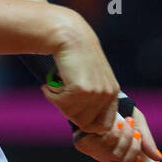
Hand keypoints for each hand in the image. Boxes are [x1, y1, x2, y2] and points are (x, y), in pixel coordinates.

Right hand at [42, 11, 119, 133]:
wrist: (69, 36)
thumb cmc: (76, 56)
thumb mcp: (91, 79)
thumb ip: (92, 99)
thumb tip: (84, 123)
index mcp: (112, 93)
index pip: (103, 125)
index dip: (85, 123)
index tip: (71, 111)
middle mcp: (108, 94)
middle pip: (85, 124)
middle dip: (68, 112)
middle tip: (60, 95)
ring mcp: (96, 93)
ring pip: (71, 115)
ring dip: (58, 101)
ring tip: (55, 85)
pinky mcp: (81, 89)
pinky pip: (61, 104)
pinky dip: (51, 94)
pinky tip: (49, 82)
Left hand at [71, 105, 161, 161]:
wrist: (107, 98)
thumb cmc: (125, 114)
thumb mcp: (140, 128)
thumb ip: (148, 143)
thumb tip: (159, 158)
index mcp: (117, 160)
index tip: (141, 157)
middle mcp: (104, 159)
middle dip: (134, 149)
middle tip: (137, 134)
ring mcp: (93, 152)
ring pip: (114, 155)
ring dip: (126, 138)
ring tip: (128, 123)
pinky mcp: (82, 143)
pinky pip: (103, 144)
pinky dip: (115, 133)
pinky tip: (117, 122)